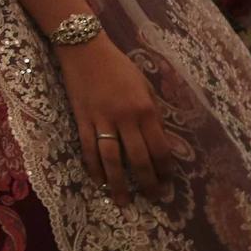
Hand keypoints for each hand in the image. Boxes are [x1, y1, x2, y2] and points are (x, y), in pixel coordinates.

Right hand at [57, 36, 171, 204]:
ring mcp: (102, 120)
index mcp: (145, 109)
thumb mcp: (144, 85)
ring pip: (112, 160)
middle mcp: (126, 118)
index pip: (159, 148)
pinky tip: (98, 181)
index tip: (168, 183)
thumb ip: (153, 113)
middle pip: (138, 159)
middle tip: (152, 198)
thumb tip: (161, 140)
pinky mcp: (82, 119)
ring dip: (118, 184)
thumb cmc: (118, 66)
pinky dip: (94, 168)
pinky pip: (89, 149)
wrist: (85, 49)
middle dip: (147, 182)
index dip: (165, 169)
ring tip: (123, 201)